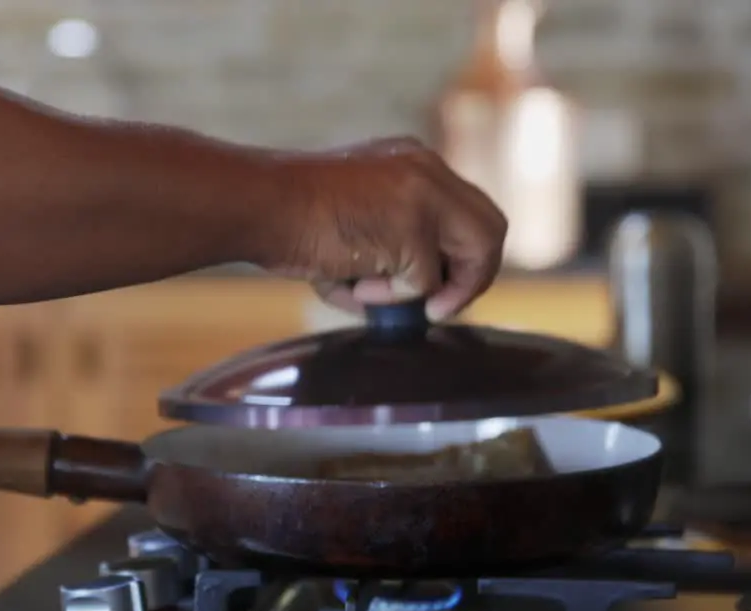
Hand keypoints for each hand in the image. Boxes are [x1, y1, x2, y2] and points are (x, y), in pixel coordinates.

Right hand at [267, 136, 506, 321]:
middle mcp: (429, 171)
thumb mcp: (357, 214)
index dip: (463, 256)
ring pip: (472, 258)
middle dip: (473, 279)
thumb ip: (396, 239)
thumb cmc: (289, 220)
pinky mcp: (414, 228)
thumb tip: (424, 296)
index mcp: (414, 162)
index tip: (438, 288)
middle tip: (439, 308)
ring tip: (368, 290)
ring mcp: (425, 197)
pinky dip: (387, 299)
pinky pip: (423, 285)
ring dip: (428, 291)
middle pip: (492, 230)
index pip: (468, 210)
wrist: (259, 206)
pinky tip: (349, 285)